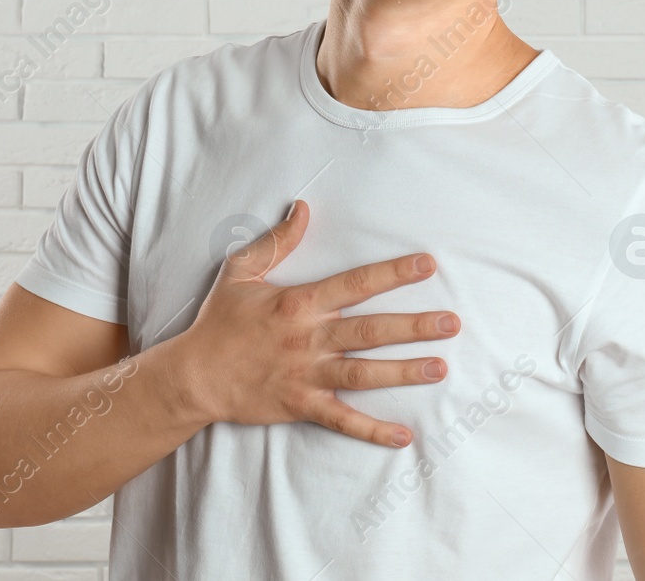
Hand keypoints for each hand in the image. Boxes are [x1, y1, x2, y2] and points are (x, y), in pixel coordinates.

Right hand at [177, 199, 459, 447]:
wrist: (193, 375)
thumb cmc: (219, 322)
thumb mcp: (241, 272)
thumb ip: (276, 241)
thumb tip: (302, 209)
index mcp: (299, 303)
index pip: (355, 284)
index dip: (393, 273)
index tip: (427, 265)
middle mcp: (308, 339)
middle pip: (369, 331)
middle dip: (413, 327)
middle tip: (451, 323)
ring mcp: (306, 376)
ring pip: (363, 374)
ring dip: (403, 372)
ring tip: (440, 368)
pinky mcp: (300, 407)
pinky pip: (342, 420)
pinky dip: (372, 430)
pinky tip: (403, 435)